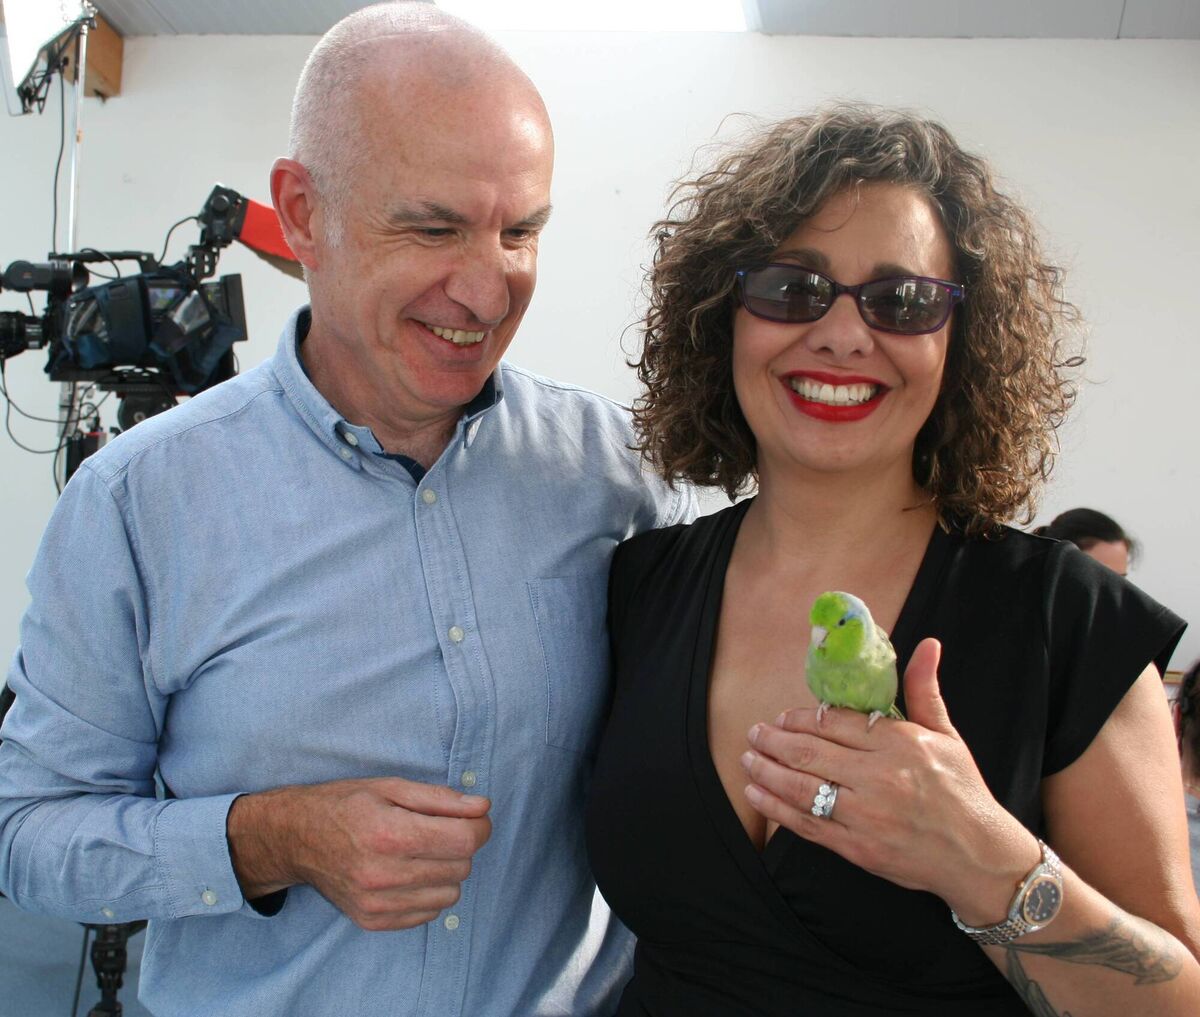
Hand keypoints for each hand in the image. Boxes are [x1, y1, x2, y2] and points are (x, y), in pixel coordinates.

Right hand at [228, 777, 491, 930]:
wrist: (295, 838)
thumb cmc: (346, 804)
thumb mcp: (392, 786)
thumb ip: (442, 799)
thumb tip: (483, 808)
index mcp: (389, 833)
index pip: (464, 841)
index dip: (480, 826)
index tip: (474, 817)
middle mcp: (382, 874)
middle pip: (461, 867)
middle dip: (459, 845)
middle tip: (437, 830)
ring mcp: (376, 903)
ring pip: (450, 894)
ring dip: (446, 871)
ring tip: (419, 853)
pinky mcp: (372, 921)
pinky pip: (429, 913)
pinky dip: (428, 893)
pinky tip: (407, 873)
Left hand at [740, 638, 1035, 916]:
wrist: (980, 857)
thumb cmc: (963, 792)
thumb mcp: (947, 736)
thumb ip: (924, 691)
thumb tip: (927, 645)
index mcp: (900, 745)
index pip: (836, 723)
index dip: (802, 719)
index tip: (783, 717)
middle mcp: (880, 778)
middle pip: (810, 753)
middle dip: (773, 741)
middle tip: (754, 732)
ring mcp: (866, 815)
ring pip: (802, 788)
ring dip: (766, 771)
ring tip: (748, 760)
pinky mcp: (858, 848)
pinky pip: (807, 825)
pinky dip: (776, 808)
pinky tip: (757, 794)